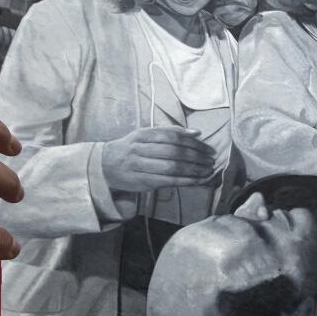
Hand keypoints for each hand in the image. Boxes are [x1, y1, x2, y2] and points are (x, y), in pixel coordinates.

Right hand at [101, 126, 216, 192]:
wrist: (104, 166)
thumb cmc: (130, 149)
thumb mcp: (145, 136)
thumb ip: (170, 133)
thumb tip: (197, 133)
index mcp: (143, 135)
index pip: (173, 136)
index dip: (194, 142)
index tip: (208, 148)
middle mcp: (140, 149)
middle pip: (175, 151)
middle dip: (197, 156)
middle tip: (212, 160)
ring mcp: (140, 166)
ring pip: (172, 167)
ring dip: (194, 170)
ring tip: (208, 171)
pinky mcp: (141, 182)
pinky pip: (168, 181)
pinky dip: (185, 181)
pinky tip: (197, 181)